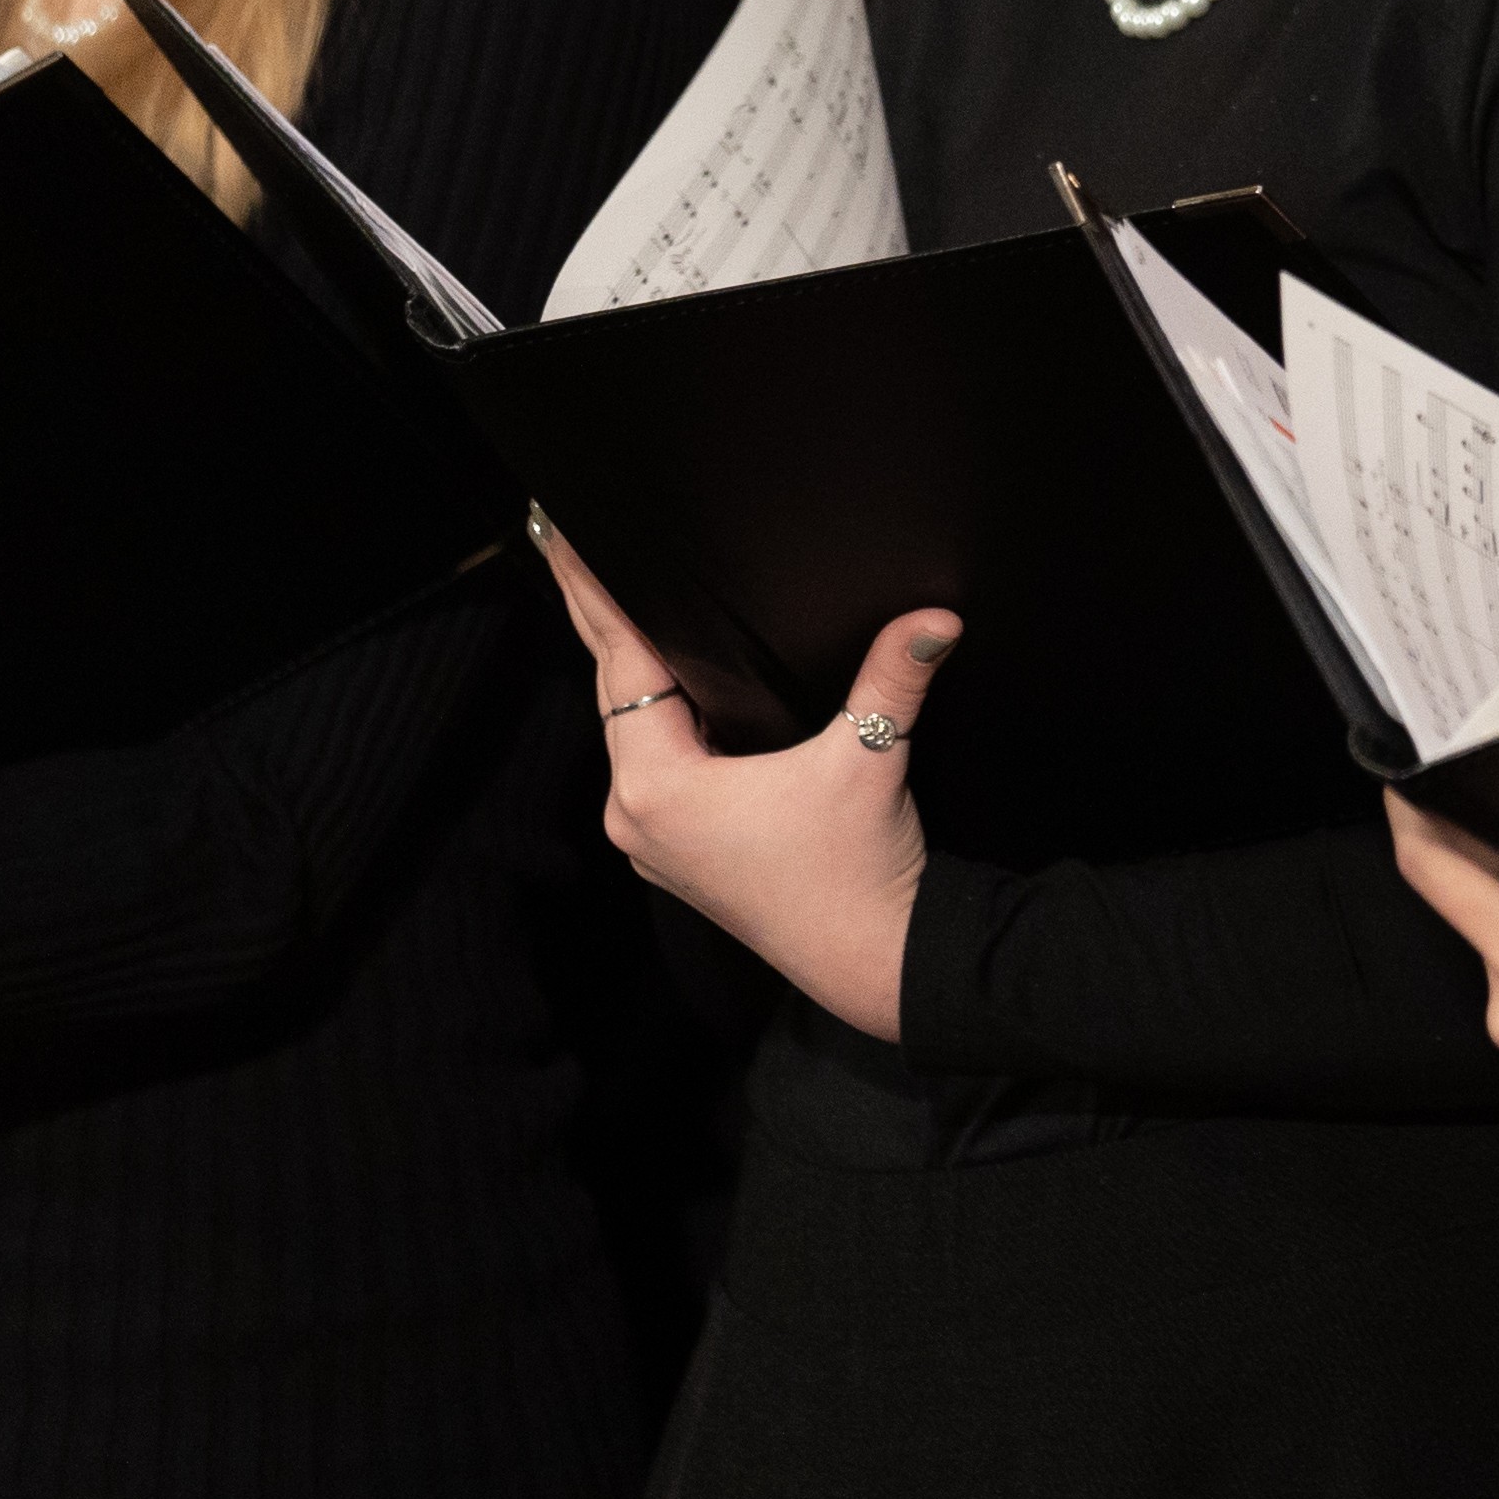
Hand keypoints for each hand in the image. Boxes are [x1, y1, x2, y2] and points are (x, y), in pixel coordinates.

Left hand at [534, 516, 953, 1038]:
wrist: (872, 959)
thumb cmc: (859, 870)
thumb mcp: (872, 757)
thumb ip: (893, 676)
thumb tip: (936, 616)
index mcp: (660, 785)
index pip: (622, 664)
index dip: (593, 594)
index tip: (562, 539)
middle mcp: (637, 814)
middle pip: (614, 691)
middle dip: (595, 618)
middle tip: (564, 545)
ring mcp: (651, 839)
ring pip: (630, 730)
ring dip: (628, 671)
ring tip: (605, 604)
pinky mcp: (677, 852)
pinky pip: (650, 765)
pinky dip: (654, 719)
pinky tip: (662, 688)